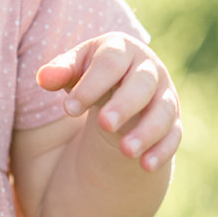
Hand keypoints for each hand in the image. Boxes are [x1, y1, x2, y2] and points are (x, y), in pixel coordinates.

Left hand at [37, 34, 181, 172]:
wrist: (123, 88)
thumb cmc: (93, 75)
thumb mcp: (74, 69)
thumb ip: (60, 71)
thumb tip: (44, 78)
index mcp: (122, 50)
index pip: (110, 63)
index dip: (91, 85)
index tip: (69, 109)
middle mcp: (148, 70)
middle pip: (143, 84)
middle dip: (125, 104)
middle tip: (105, 124)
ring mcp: (164, 95)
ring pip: (163, 111)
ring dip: (147, 132)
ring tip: (126, 151)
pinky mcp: (172, 122)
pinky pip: (173, 135)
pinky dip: (162, 150)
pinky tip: (145, 166)